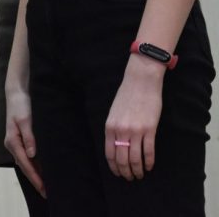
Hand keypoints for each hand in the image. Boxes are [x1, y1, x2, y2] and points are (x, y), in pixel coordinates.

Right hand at [4, 84, 45, 197]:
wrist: (16, 93)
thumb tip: (32, 155)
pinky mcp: (20, 139)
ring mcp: (15, 143)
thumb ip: (29, 137)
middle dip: (35, 180)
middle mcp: (12, 144)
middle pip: (25, 167)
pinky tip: (43, 170)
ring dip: (35, 174)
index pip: (26, 164)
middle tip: (47, 194)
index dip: (35, 178)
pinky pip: (27, 157)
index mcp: (12, 141)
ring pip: (26, 163)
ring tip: (47, 186)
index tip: (44, 189)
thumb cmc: (21, 105)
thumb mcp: (26, 120)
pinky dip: (35, 166)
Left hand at [104, 55, 164, 180]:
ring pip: (135, 159)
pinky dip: (149, 162)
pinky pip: (148, 151)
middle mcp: (120, 131)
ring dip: (137, 170)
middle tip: (130, 178)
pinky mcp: (149, 129)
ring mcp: (135, 131)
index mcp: (109, 127)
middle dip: (125, 172)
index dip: (114, 167)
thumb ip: (113, 128)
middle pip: (121, 159)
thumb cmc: (126, 95)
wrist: (140, 81)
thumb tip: (116, 145)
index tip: (118, 173)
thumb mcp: (113, 112)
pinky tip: (149, 167)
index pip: (109, 153)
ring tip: (140, 175)